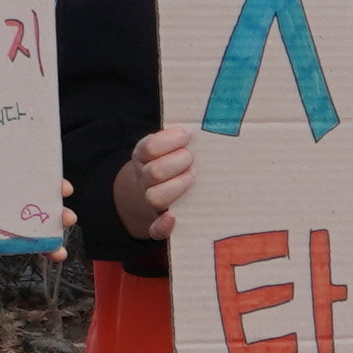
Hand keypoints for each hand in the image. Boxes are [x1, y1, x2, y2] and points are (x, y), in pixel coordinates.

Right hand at [113, 126, 197, 245]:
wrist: (149, 190)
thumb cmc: (171, 161)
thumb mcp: (167, 144)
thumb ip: (179, 136)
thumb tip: (208, 123)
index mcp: (143, 156)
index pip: (149, 148)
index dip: (168, 141)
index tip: (187, 136)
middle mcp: (144, 178)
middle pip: (153, 172)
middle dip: (177, 164)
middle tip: (191, 160)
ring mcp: (149, 201)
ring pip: (155, 198)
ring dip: (176, 187)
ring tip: (192, 178)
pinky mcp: (156, 224)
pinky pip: (155, 230)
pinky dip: (163, 226)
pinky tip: (173, 218)